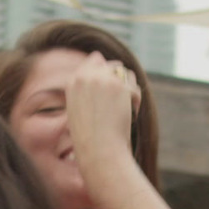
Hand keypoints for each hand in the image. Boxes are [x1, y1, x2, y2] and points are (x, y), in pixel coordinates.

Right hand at [65, 52, 139, 170]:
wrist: (98, 149)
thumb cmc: (91, 137)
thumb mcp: (81, 109)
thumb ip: (89, 90)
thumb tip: (104, 67)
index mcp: (73, 82)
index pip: (95, 59)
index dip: (107, 71)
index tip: (112, 89)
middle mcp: (84, 76)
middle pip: (112, 64)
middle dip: (120, 79)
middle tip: (121, 100)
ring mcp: (101, 79)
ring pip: (126, 73)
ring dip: (129, 88)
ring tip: (125, 107)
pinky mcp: (117, 86)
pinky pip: (134, 87)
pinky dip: (135, 99)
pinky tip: (130, 112)